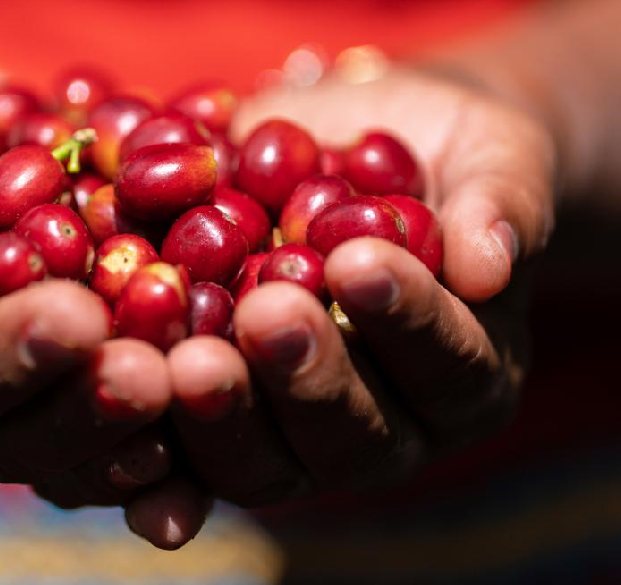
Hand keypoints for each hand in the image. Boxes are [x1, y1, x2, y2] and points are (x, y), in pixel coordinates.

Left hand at [158, 68, 554, 510]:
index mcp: (466, 372)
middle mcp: (388, 428)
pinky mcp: (221, 431)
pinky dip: (158, 468)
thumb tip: (491, 262)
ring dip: (229, 415)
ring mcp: (298, 442)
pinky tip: (120, 452)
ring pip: (269, 461)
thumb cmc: (436, 155)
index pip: (449, 362)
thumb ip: (501, 203)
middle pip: (355, 434)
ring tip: (189, 358)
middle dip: (311, 374)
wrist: (351, 155)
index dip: (407, 318)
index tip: (359, 258)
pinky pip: (189, 466)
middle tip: (268, 312)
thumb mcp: (490, 157)